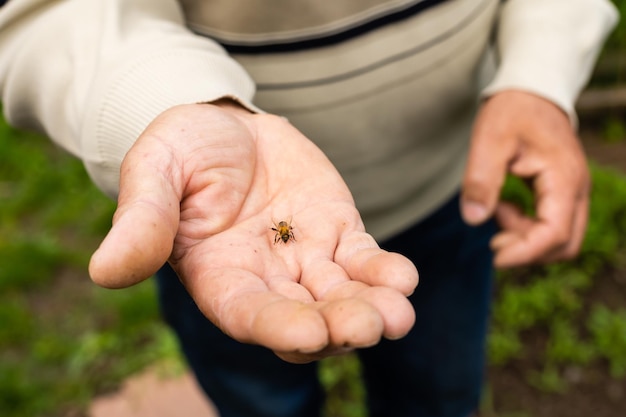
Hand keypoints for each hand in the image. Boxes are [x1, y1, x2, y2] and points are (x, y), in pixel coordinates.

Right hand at [88, 101, 417, 362]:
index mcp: (218, 276)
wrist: (227, 126)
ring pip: (342, 296)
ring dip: (372, 308)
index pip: (249, 314)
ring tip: (398, 314)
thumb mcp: (155, 172)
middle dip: (337, 326)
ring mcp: (306, 260)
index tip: (309, 334)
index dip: (278, 327)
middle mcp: (266, 279)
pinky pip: (364, 260)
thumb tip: (105, 273)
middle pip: (305, 317)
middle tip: (368, 327)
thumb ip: (141, 221)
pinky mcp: (338, 234)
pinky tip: (403, 278)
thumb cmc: (182, 150)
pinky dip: (385, 272)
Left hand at [461, 90, 589, 267]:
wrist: (531, 89)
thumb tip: (474, 219)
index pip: (555, 233)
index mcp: (563, 178)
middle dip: (527, 251)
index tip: (495, 256)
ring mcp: (572, 191)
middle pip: (564, 244)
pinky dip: (526, 226)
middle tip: (493, 239)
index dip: (525, 252)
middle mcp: (577, 189)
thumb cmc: (511, 110)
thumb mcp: (488, 140)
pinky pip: (551, 223)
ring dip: (525, 237)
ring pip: (559, 237)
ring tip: (497, 209)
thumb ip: (481, 180)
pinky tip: (504, 206)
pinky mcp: (562, 191)